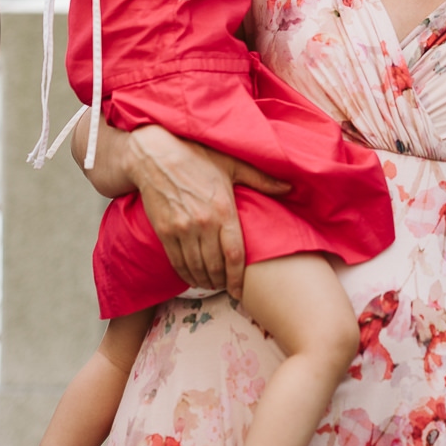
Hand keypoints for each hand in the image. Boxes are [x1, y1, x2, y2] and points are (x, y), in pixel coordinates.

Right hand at [122, 125, 290, 299]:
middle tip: (228, 289)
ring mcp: (181, 228)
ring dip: (205, 282)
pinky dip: (186, 275)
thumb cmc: (198, 156)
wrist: (155, 154)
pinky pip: (177, 262)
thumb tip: (290, 187)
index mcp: (223, 209)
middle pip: (215, 266)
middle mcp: (202, 223)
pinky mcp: (164, 231)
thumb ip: (261, 179)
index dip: (238, 278)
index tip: (241, 291)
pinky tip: (193, 278)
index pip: (234, 254)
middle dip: (222, 283)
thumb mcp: (232, 164)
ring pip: (195, 267)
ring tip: (212, 285)